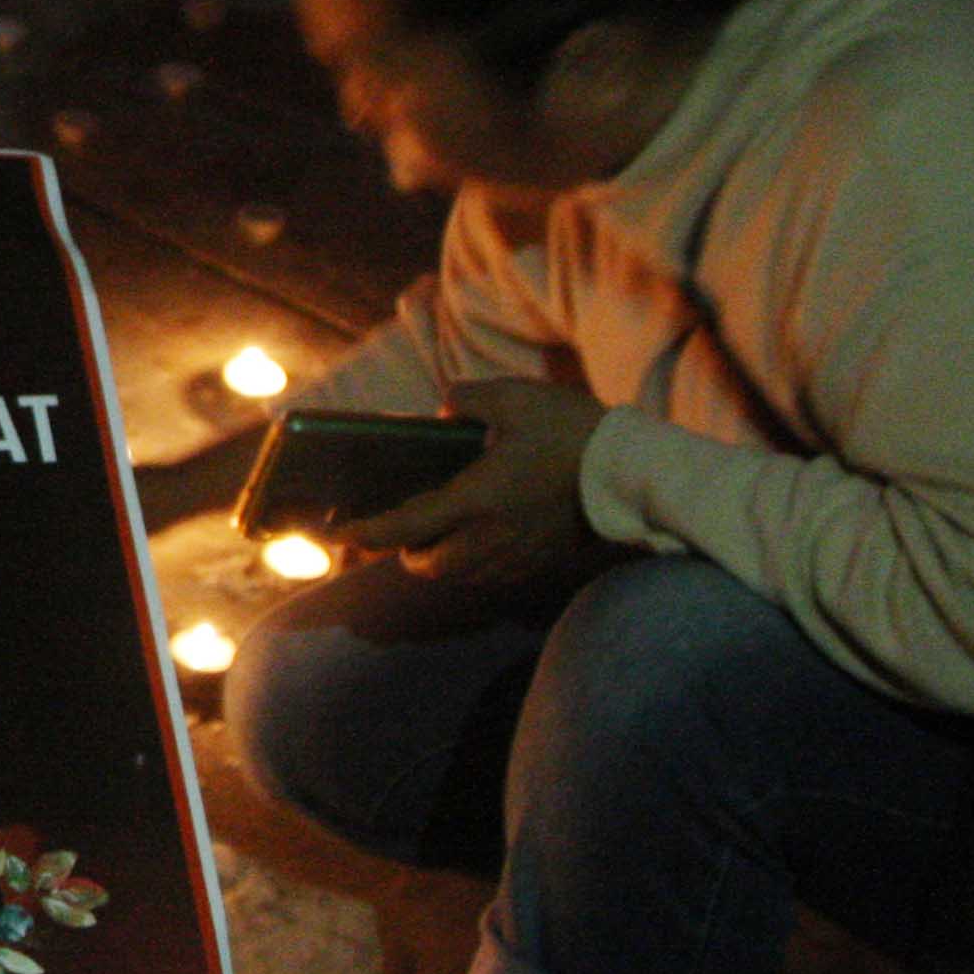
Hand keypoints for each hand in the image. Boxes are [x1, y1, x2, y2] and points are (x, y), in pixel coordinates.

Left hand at [344, 378, 610, 594]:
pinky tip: (481, 536)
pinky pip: (492, 576)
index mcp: (474, 501)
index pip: (401, 530)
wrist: (636, 471)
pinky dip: (474, 564)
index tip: (337, 534)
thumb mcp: (514, 397)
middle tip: (401, 528)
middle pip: (425, 566)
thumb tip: (446, 412)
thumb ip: (466, 400)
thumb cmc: (574, 431)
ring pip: (459, 576)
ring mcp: (517, 558)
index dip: (363, 535)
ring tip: (440, 531)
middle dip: (405, 552)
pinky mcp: (542, 564)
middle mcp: (489, 539)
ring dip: (440, 560)